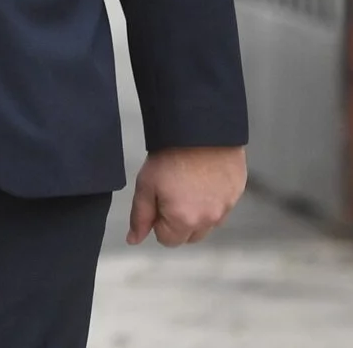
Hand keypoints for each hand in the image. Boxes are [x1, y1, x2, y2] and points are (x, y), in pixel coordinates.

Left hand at [126, 145, 246, 245]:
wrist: (200, 131)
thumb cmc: (170, 156)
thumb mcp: (145, 185)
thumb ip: (140, 217)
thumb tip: (134, 240)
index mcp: (184, 220)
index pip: (168, 241)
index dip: (158, 223)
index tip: (157, 201)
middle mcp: (209, 220)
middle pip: (189, 236)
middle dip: (178, 222)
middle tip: (171, 192)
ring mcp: (226, 208)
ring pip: (207, 224)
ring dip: (197, 213)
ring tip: (187, 184)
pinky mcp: (237, 195)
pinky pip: (222, 208)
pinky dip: (212, 200)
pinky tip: (203, 179)